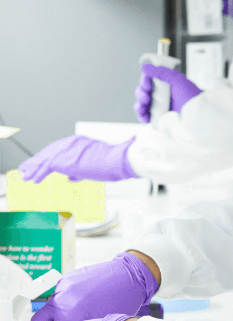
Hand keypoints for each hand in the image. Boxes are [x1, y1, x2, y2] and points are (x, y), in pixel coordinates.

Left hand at [18, 135, 137, 182]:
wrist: (119, 161)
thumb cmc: (115, 163)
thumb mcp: (96, 166)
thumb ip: (81, 170)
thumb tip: (72, 177)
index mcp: (80, 142)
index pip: (59, 149)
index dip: (48, 158)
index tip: (40, 164)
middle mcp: (72, 142)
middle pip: (49, 151)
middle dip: (37, 161)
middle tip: (26, 168)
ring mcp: (67, 149)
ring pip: (45, 158)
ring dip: (34, 168)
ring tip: (26, 176)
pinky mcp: (64, 159)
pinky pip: (46, 166)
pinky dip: (38, 173)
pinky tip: (33, 179)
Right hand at [32, 252, 158, 320]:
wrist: (130, 276)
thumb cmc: (122, 301)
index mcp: (71, 317)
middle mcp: (63, 302)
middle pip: (38, 320)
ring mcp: (64, 288)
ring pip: (49, 304)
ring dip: (57, 309)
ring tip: (76, 310)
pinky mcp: (67, 277)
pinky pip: (59, 291)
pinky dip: (66, 296)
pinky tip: (81, 297)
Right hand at [134, 65, 201, 123]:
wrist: (199, 114)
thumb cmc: (192, 97)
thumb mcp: (178, 80)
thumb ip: (162, 72)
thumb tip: (145, 67)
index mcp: (165, 85)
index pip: (149, 81)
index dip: (145, 80)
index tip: (147, 80)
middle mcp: (160, 96)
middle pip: (143, 92)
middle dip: (141, 91)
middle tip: (147, 93)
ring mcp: (159, 108)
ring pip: (142, 104)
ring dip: (139, 103)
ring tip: (144, 102)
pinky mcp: (159, 119)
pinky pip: (145, 117)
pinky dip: (141, 115)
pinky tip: (143, 113)